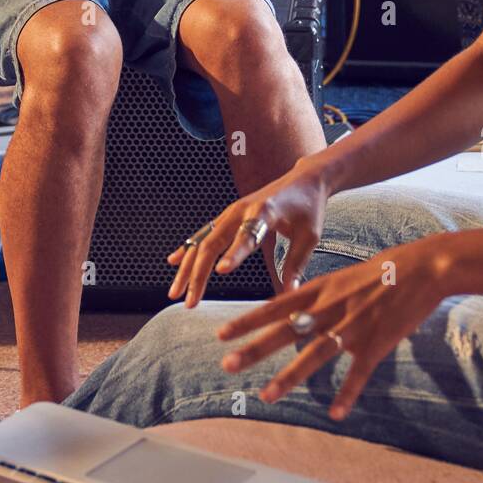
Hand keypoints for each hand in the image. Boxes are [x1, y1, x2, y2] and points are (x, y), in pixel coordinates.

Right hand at [167, 158, 331, 306]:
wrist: (304, 180)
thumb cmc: (309, 208)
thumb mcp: (310, 236)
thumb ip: (297, 264)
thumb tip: (289, 295)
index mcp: (265, 212)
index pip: (247, 235)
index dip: (234, 253)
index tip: (221, 272)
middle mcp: (241, 210)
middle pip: (213, 243)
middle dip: (198, 274)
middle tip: (190, 303)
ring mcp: (231, 212)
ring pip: (202, 241)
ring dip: (187, 268)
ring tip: (176, 294)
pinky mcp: (229, 215)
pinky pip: (204, 233)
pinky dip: (188, 248)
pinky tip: (173, 262)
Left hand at [216, 237, 451, 420]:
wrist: (423, 268)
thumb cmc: (383, 269)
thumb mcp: (342, 276)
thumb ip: (319, 294)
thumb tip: (294, 305)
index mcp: (322, 288)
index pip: (275, 306)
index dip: (248, 321)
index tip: (222, 334)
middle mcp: (331, 307)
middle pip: (286, 330)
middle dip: (254, 348)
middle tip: (227, 364)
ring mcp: (353, 326)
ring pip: (315, 354)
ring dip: (289, 377)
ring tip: (266, 395)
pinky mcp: (376, 343)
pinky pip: (358, 373)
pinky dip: (346, 394)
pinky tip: (334, 414)